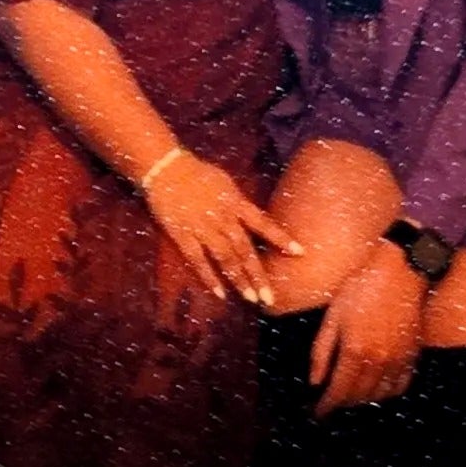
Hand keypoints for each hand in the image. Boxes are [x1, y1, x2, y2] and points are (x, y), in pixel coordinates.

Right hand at [141, 150, 303, 306]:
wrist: (165, 168)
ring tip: (251, 298)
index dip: (281, 238)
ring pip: (224, 258)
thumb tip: (253, 220)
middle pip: (244, 250)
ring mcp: (202, 228)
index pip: (263, 223)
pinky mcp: (182, 235)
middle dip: (259, 275)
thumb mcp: (226, 184)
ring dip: (239, 279)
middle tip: (271, 297)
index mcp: (234, 203)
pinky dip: (208, 277)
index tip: (300, 253)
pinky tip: (220, 293)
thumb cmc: (197, 174)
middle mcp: (222, 218)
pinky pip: (197, 260)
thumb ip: (239, 204)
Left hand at [311, 239, 427, 411]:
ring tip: (349, 396)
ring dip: (362, 400)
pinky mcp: (412, 355)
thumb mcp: (332, 317)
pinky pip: (400, 386)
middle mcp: (378, 361)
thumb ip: (321, 352)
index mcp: (355, 352)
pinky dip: (386, 393)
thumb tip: (314, 382)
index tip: (318, 413)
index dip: (326, 407)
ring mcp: (398, 360)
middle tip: (330, 403)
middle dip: (341, 404)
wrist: (399, 272)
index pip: (338, 392)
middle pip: (357, 397)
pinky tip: (375, 388)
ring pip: (379, 396)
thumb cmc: (361, 289)